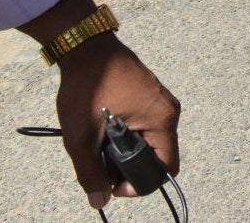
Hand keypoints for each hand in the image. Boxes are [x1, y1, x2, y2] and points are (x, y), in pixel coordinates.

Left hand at [54, 35, 180, 208]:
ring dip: (126, 150)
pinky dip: (127, 134)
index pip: (167, 167)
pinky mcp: (150, 95)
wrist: (87, 47)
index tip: (111, 183)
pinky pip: (145, 125)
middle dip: (129, 166)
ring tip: (98, 142)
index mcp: (162, 120)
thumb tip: (100, 201)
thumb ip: (90, 173)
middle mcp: (168, 111)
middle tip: (99, 162)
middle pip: (157, 155)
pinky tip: (104, 128)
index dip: (140, 184)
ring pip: (150, 140)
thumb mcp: (81, 137)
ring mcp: (161, 101)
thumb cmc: (89, 87)